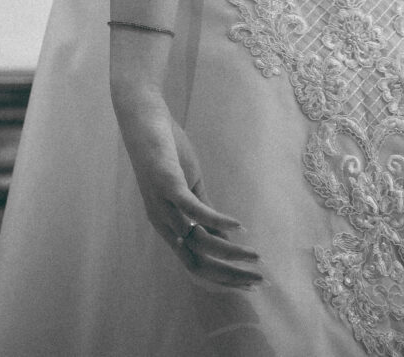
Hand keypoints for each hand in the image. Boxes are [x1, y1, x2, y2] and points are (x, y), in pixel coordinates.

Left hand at [110, 80, 262, 288]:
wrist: (144, 120)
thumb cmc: (167, 152)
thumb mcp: (190, 187)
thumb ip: (204, 212)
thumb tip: (226, 236)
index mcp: (168, 226)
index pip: (196, 265)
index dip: (223, 279)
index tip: (251, 283)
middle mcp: (163, 222)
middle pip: (197, 263)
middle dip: (229, 276)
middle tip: (259, 280)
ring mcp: (163, 204)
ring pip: (199, 241)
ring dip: (231, 252)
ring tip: (256, 255)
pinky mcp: (168, 183)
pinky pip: (193, 209)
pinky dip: (217, 221)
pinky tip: (239, 226)